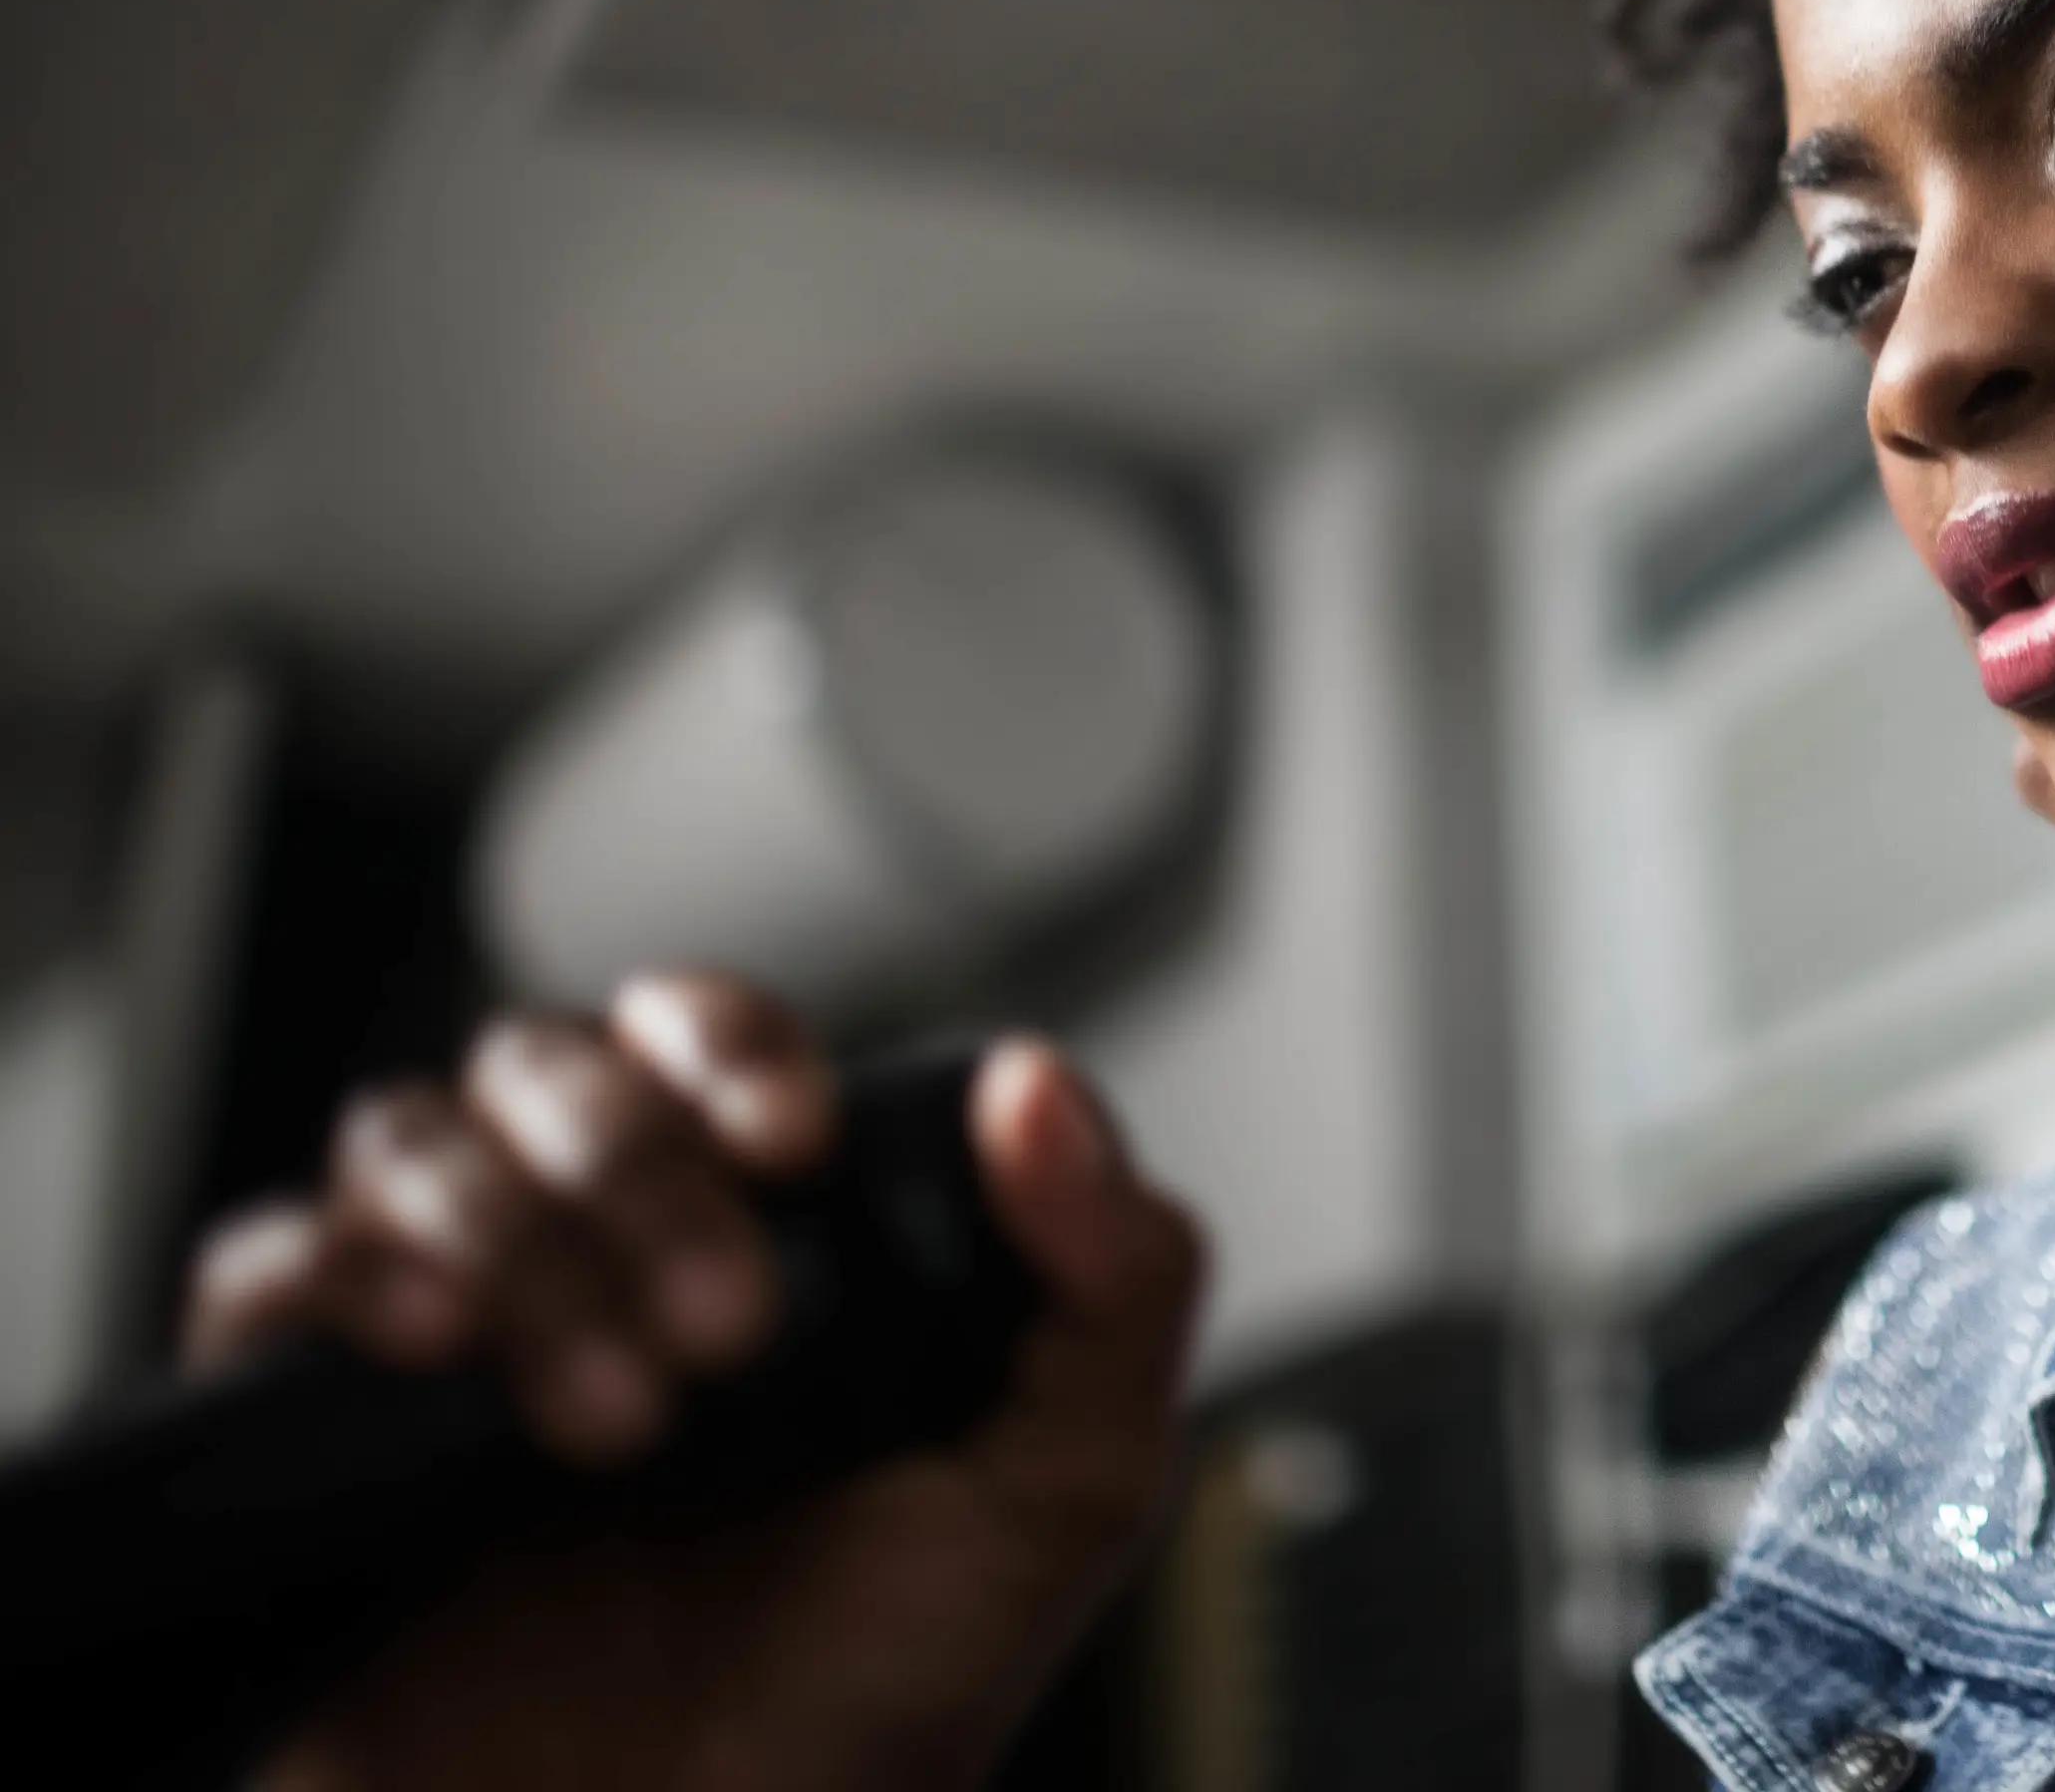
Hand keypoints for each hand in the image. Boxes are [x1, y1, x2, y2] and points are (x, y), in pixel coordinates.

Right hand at [180, 973, 1205, 1791]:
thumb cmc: (878, 1696)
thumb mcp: (1063, 1491)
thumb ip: (1118, 1278)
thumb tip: (1045, 1086)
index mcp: (755, 1228)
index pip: (705, 1035)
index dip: (734, 1049)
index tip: (791, 1142)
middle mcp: (586, 1250)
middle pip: (550, 1064)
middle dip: (641, 1169)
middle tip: (730, 1334)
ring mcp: (439, 1337)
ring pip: (407, 1139)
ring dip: (514, 1238)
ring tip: (615, 1423)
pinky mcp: (306, 1440)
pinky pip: (259, 1275)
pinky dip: (329, 1274)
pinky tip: (426, 1356)